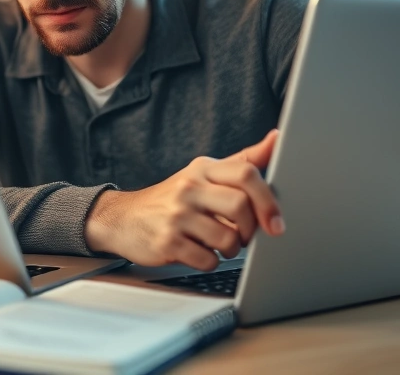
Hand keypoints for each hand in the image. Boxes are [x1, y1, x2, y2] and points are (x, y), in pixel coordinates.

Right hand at [84, 130, 284, 270]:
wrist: (122, 218)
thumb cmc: (172, 198)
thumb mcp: (203, 173)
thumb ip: (242, 160)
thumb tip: (276, 139)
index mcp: (202, 169)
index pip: (245, 174)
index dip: (268, 199)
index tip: (277, 221)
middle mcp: (188, 188)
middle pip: (240, 207)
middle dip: (251, 230)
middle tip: (247, 236)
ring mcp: (176, 215)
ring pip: (227, 238)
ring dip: (232, 249)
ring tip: (222, 245)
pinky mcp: (167, 242)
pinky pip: (207, 259)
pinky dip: (211, 261)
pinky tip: (201, 252)